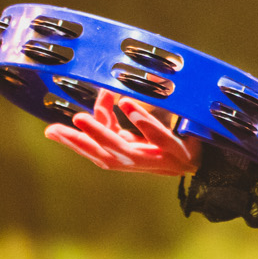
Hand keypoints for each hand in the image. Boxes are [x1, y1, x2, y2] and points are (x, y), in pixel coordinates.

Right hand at [45, 88, 203, 176]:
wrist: (207, 159)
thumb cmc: (169, 145)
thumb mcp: (137, 132)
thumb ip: (118, 119)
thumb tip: (104, 96)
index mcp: (124, 158)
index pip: (92, 151)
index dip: (71, 143)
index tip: (50, 130)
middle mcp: (135, 162)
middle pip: (101, 153)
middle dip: (78, 140)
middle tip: (58, 127)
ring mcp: (154, 159)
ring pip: (121, 148)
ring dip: (101, 131)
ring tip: (82, 117)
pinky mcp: (174, 151)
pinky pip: (157, 136)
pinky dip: (142, 122)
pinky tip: (129, 107)